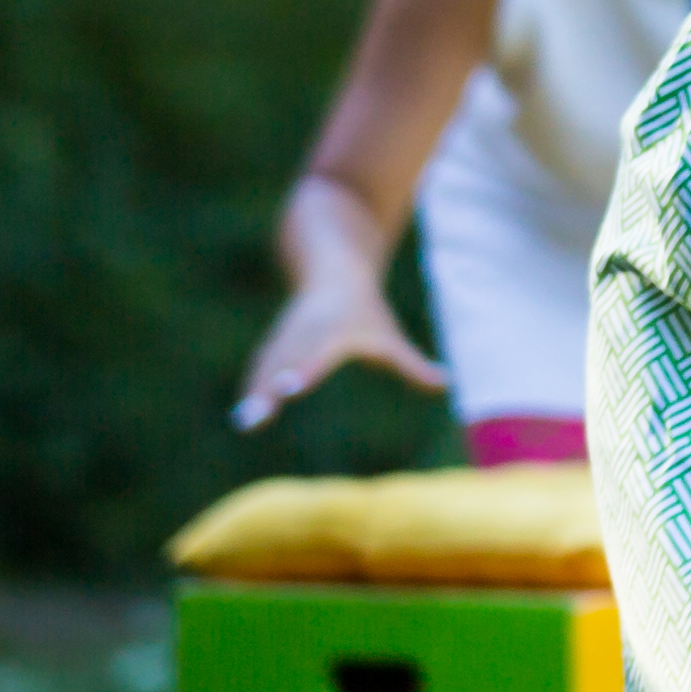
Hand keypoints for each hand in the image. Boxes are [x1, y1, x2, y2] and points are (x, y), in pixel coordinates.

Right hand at [234, 276, 448, 431]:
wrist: (333, 269)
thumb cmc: (366, 311)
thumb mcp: (390, 336)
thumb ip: (412, 365)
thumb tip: (446, 383)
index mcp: (335, 333)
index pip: (317, 355)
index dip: (303, 371)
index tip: (289, 389)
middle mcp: (306, 334)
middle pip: (284, 364)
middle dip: (268, 389)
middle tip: (255, 418)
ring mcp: (286, 336)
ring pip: (267, 366)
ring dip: (254, 393)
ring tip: (244, 422)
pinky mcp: (276, 342)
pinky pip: (261, 366)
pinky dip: (252, 387)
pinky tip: (243, 415)